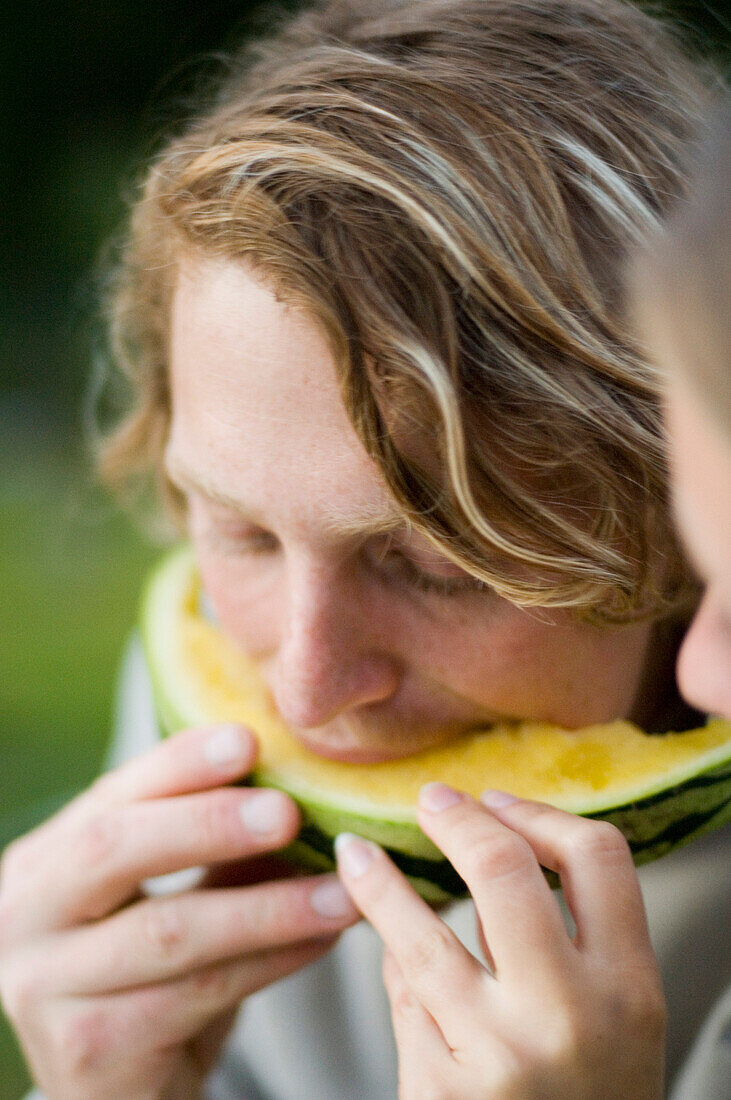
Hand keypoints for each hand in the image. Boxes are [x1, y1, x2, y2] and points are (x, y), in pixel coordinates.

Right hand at [0, 724, 358, 1099]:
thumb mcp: (173, 898)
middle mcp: (24, 917)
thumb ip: (216, 848)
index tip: (249, 740)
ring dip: (269, 906)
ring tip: (340, 890)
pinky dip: (272, 961)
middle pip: (114, 849)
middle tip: (288, 811)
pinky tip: (321, 939)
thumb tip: (301, 786)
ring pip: (170, 931)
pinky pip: (199, 993)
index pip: (112, 796)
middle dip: (209, 822)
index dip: (180, 764)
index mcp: (45, 860)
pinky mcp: (87, 1049)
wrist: (124, 1092)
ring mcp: (45, 987)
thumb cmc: (151, 977)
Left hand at [335, 785, 665, 1099]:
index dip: (540, 814)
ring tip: (355, 854)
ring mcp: (496, 1056)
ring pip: (421, 936)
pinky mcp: (438, 1092)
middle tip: (431, 802)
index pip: (597, 857)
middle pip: (502, 871)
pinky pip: (404, 1000)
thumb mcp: (620, 1019)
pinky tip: (388, 948)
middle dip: (458, 823)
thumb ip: (570, 939)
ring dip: (378, 885)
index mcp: (628, 987)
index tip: (499, 802)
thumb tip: (485, 849)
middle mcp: (566, 1017)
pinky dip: (395, 965)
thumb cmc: (596, 1098)